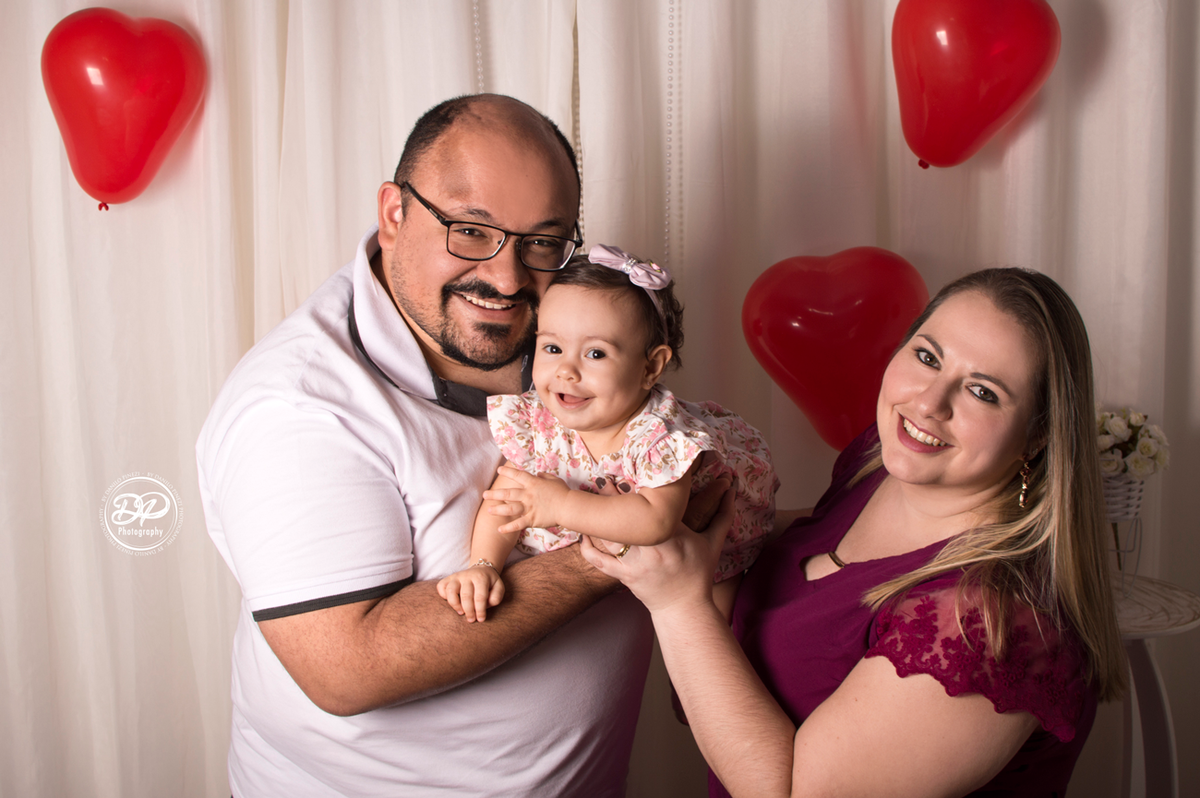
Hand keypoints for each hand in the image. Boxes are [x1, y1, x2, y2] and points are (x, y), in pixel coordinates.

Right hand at [436, 564, 504, 622]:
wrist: (481, 568)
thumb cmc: (490, 583)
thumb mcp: (499, 587)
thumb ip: (496, 597)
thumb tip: (486, 605)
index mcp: (481, 578)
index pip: (480, 597)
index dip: (480, 610)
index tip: (481, 619)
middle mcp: (467, 576)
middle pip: (466, 596)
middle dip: (469, 611)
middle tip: (471, 620)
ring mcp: (457, 576)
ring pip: (450, 590)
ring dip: (455, 605)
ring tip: (461, 612)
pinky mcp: (449, 578)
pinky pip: (441, 586)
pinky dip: (443, 595)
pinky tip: (452, 602)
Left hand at [483, 466, 570, 534]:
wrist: (568, 506)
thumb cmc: (563, 492)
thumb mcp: (554, 480)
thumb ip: (545, 476)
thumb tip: (539, 474)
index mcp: (533, 483)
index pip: (517, 475)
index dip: (507, 472)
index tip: (499, 470)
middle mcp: (528, 495)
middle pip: (508, 493)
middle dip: (495, 494)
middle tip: (485, 494)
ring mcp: (529, 508)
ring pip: (509, 509)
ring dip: (498, 510)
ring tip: (489, 510)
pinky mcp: (532, 519)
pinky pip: (517, 524)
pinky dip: (508, 528)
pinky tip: (499, 530)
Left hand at [581, 486, 734, 614]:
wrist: (684, 608)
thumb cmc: (698, 574)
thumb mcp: (713, 543)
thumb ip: (724, 515)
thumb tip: (734, 490)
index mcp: (672, 536)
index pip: (653, 509)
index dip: (638, 491)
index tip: (629, 473)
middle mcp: (651, 549)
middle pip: (626, 519)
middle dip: (611, 498)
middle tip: (603, 478)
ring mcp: (634, 564)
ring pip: (608, 537)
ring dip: (597, 517)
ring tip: (589, 498)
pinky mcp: (623, 576)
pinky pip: (599, 561)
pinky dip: (588, 547)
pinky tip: (583, 532)